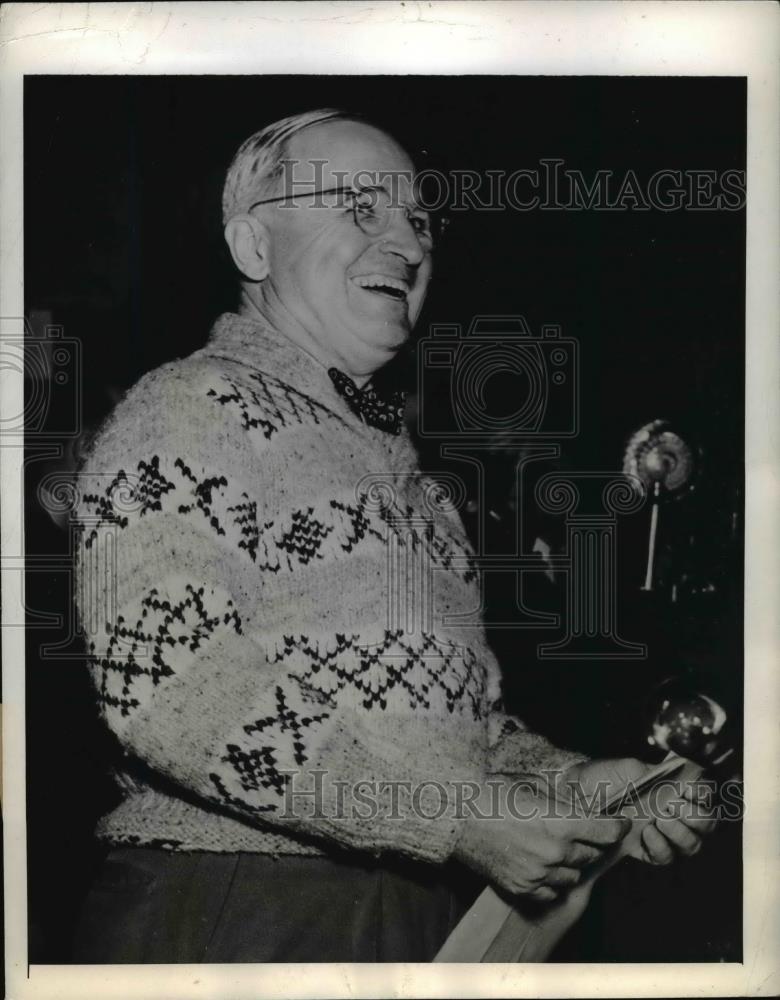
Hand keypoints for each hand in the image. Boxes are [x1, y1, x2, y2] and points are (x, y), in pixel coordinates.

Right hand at [454, 776, 629, 901]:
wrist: (457, 814)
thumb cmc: (494, 793)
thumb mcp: (535, 785)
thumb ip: (564, 800)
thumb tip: (585, 807)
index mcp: (561, 822)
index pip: (606, 831)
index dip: (616, 826)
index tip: (618, 823)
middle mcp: (555, 852)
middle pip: (592, 854)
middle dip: (592, 842)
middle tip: (586, 832)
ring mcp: (538, 874)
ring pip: (574, 876)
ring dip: (573, 863)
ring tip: (562, 849)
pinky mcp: (522, 888)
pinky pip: (551, 893)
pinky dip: (553, 882)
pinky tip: (546, 868)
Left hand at [563, 758, 716, 866]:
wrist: (576, 794)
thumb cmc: (604, 776)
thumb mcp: (630, 768)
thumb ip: (655, 773)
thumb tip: (676, 777)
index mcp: (674, 788)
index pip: (704, 793)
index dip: (703, 794)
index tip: (688, 790)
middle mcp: (674, 812)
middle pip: (705, 824)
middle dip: (695, 817)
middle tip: (672, 807)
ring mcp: (663, 833)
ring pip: (691, 844)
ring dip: (680, 833)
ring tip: (659, 820)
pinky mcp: (648, 850)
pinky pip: (665, 856)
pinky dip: (660, 846)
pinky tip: (647, 833)